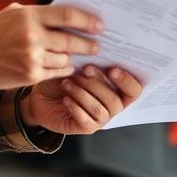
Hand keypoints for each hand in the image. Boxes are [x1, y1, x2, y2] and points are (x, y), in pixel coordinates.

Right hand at [0, 4, 102, 89]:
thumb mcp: (10, 14)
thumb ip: (35, 14)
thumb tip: (63, 15)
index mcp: (28, 15)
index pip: (67, 15)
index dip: (86, 20)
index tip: (99, 25)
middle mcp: (32, 35)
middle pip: (71, 40)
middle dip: (87, 44)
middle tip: (96, 45)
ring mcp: (31, 57)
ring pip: (65, 59)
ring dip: (72, 59)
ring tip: (75, 57)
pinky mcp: (29, 75)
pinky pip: (56, 73)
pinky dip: (63, 70)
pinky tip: (65, 67)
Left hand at [24, 65, 142, 134]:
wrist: (42, 96)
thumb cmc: (65, 77)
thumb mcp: (78, 65)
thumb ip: (92, 61)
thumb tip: (98, 48)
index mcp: (118, 90)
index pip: (134, 90)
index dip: (126, 81)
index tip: (112, 69)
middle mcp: (113, 106)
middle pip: (115, 101)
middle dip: (98, 84)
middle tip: (84, 70)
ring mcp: (100, 119)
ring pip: (100, 110)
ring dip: (83, 94)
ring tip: (67, 83)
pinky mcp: (85, 128)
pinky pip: (86, 121)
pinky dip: (76, 107)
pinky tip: (66, 98)